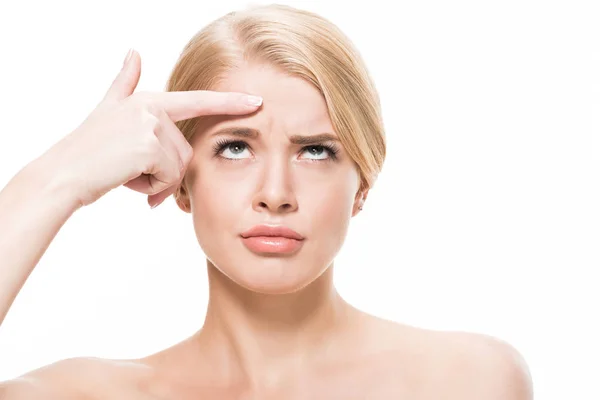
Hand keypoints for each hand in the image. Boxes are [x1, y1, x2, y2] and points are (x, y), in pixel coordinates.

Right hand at [43, 49, 261, 207]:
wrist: (64, 174)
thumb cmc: (89, 150)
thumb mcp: (109, 110)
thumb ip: (125, 83)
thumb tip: (134, 51)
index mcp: (149, 101)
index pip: (198, 101)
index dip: (229, 103)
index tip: (256, 102)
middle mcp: (152, 108)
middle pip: (186, 152)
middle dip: (165, 174)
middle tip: (135, 175)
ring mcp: (150, 124)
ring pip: (179, 167)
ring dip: (156, 182)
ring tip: (126, 174)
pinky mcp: (148, 145)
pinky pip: (168, 177)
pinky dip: (150, 188)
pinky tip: (126, 180)